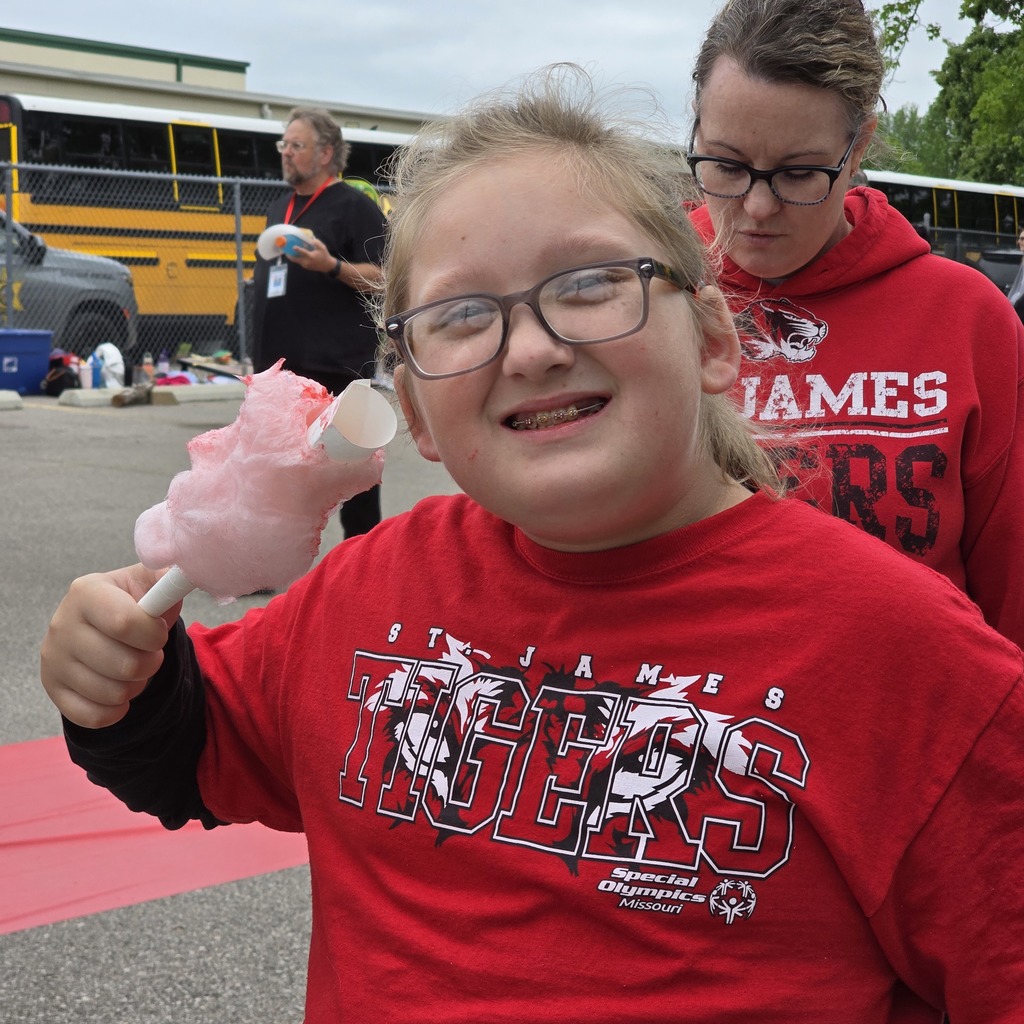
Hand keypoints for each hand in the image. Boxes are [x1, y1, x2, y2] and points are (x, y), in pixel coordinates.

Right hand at [40, 565, 182, 728]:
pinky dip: (116, 709)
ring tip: (134, 669)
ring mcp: (53, 660)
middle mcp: (62, 625)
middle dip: (151, 663)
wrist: (103, 625)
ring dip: (136, 686)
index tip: (159, 632)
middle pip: (124, 665)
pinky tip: (119, 690)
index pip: (125, 623)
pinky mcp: (53, 690)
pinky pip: (94, 716)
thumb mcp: (149, 582)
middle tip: (150, 654)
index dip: (154, 635)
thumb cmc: (134, 603)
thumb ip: (165, 576)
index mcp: (86, 592)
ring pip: (112, 693)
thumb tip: (184, 570)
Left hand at [286, 234, 334, 274]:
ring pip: (296, 261)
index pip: (303, 252)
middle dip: (289, 255)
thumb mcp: (322, 247)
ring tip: (288, 251)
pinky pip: (299, 262)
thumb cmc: (325, 256)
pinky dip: (296, 258)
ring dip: (292, 256)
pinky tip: (295, 254)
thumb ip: (316, 242)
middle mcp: (307, 262)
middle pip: (295, 259)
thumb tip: (310, 237)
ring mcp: (305, 265)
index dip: (298, 249)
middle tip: (285, 250)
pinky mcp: (305, 267)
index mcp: (311, 256)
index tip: (293, 247)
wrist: (327, 266)